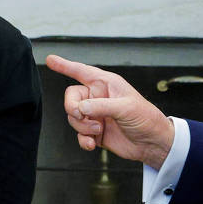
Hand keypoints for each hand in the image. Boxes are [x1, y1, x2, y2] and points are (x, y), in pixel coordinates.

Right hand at [46, 55, 174, 169]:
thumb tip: (80, 108)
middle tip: (83, 116)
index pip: (81, 71)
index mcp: (106, 84)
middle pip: (71, 98)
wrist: (152, 143)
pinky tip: (91, 144)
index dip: (65, 65)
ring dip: (82, 126)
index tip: (50, 59)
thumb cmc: (146, 118)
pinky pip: (79, 134)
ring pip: (73, 117)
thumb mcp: (126, 108)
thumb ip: (101, 106)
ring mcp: (96, 115)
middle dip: (73, 109)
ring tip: (98, 130)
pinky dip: (82, 140)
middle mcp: (98, 97)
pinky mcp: (95, 132)